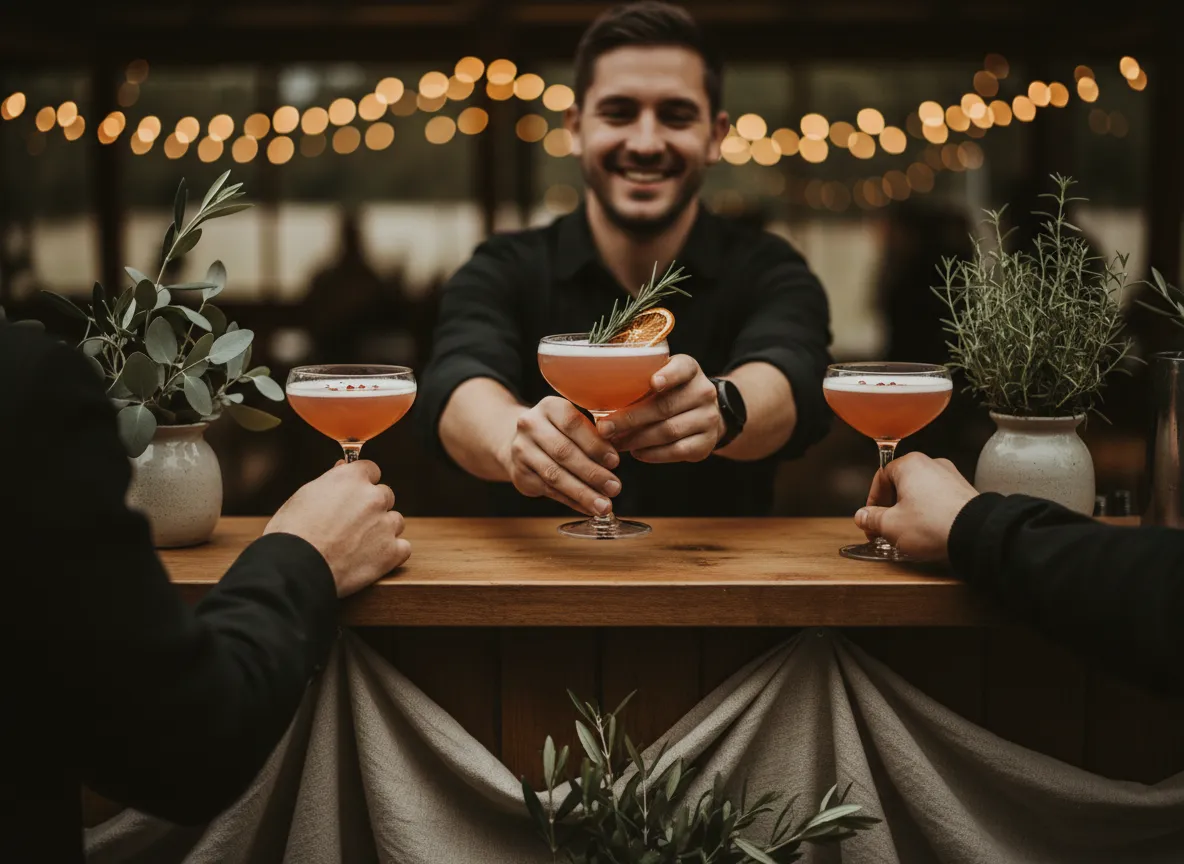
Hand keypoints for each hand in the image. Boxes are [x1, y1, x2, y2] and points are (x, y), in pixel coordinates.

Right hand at [264, 460, 409, 596]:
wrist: (295, 568)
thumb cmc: (292, 532)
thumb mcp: (305, 495)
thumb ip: (331, 481)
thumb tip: (343, 468)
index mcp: (351, 479)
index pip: (371, 470)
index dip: (361, 484)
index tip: (353, 495)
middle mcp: (373, 497)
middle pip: (385, 496)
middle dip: (372, 508)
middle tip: (352, 525)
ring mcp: (385, 525)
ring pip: (395, 521)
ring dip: (383, 530)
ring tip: (359, 545)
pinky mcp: (391, 552)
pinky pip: (403, 548)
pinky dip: (391, 553)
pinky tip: (372, 559)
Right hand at [500, 396, 621, 515]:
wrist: (520, 442)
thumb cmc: (560, 432)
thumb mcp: (575, 423)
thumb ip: (594, 435)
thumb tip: (614, 459)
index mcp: (549, 407)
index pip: (572, 424)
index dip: (595, 444)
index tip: (615, 462)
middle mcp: (530, 425)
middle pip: (564, 452)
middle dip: (592, 473)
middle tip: (615, 488)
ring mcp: (521, 450)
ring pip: (555, 475)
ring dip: (583, 493)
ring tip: (604, 506)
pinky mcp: (519, 474)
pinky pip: (549, 491)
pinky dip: (572, 501)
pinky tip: (589, 508)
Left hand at [596, 355, 724, 462]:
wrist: (705, 415)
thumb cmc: (670, 394)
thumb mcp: (661, 378)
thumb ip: (640, 382)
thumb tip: (599, 398)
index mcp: (690, 369)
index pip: (682, 368)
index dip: (668, 376)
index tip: (652, 383)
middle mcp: (704, 392)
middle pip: (664, 407)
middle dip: (630, 419)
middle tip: (604, 427)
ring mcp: (708, 418)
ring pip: (668, 431)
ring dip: (637, 439)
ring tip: (615, 442)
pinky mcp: (706, 443)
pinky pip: (677, 451)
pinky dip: (653, 454)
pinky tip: (636, 452)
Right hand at [854, 453, 978, 560]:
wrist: (975, 534)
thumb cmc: (932, 524)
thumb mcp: (890, 525)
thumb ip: (871, 519)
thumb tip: (863, 517)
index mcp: (910, 464)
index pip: (881, 477)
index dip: (872, 501)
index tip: (871, 519)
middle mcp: (932, 464)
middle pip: (901, 484)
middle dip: (892, 507)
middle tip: (887, 528)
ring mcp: (951, 477)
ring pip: (921, 492)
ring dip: (911, 510)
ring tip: (909, 532)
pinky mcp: (965, 492)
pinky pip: (939, 499)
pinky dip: (931, 512)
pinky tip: (929, 530)